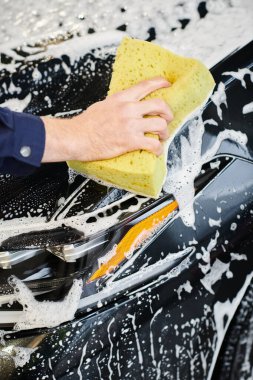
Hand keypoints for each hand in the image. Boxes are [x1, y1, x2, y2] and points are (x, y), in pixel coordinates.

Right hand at [41, 77, 172, 162]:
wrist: (76, 137)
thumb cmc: (85, 125)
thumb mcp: (102, 106)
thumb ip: (116, 105)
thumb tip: (123, 108)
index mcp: (121, 99)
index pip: (145, 86)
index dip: (160, 83)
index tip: (167, 84)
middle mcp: (128, 109)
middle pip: (159, 104)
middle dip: (168, 113)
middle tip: (167, 119)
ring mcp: (130, 125)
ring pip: (160, 124)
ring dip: (164, 132)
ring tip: (160, 137)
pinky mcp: (130, 141)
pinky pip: (152, 144)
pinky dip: (157, 149)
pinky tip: (155, 151)